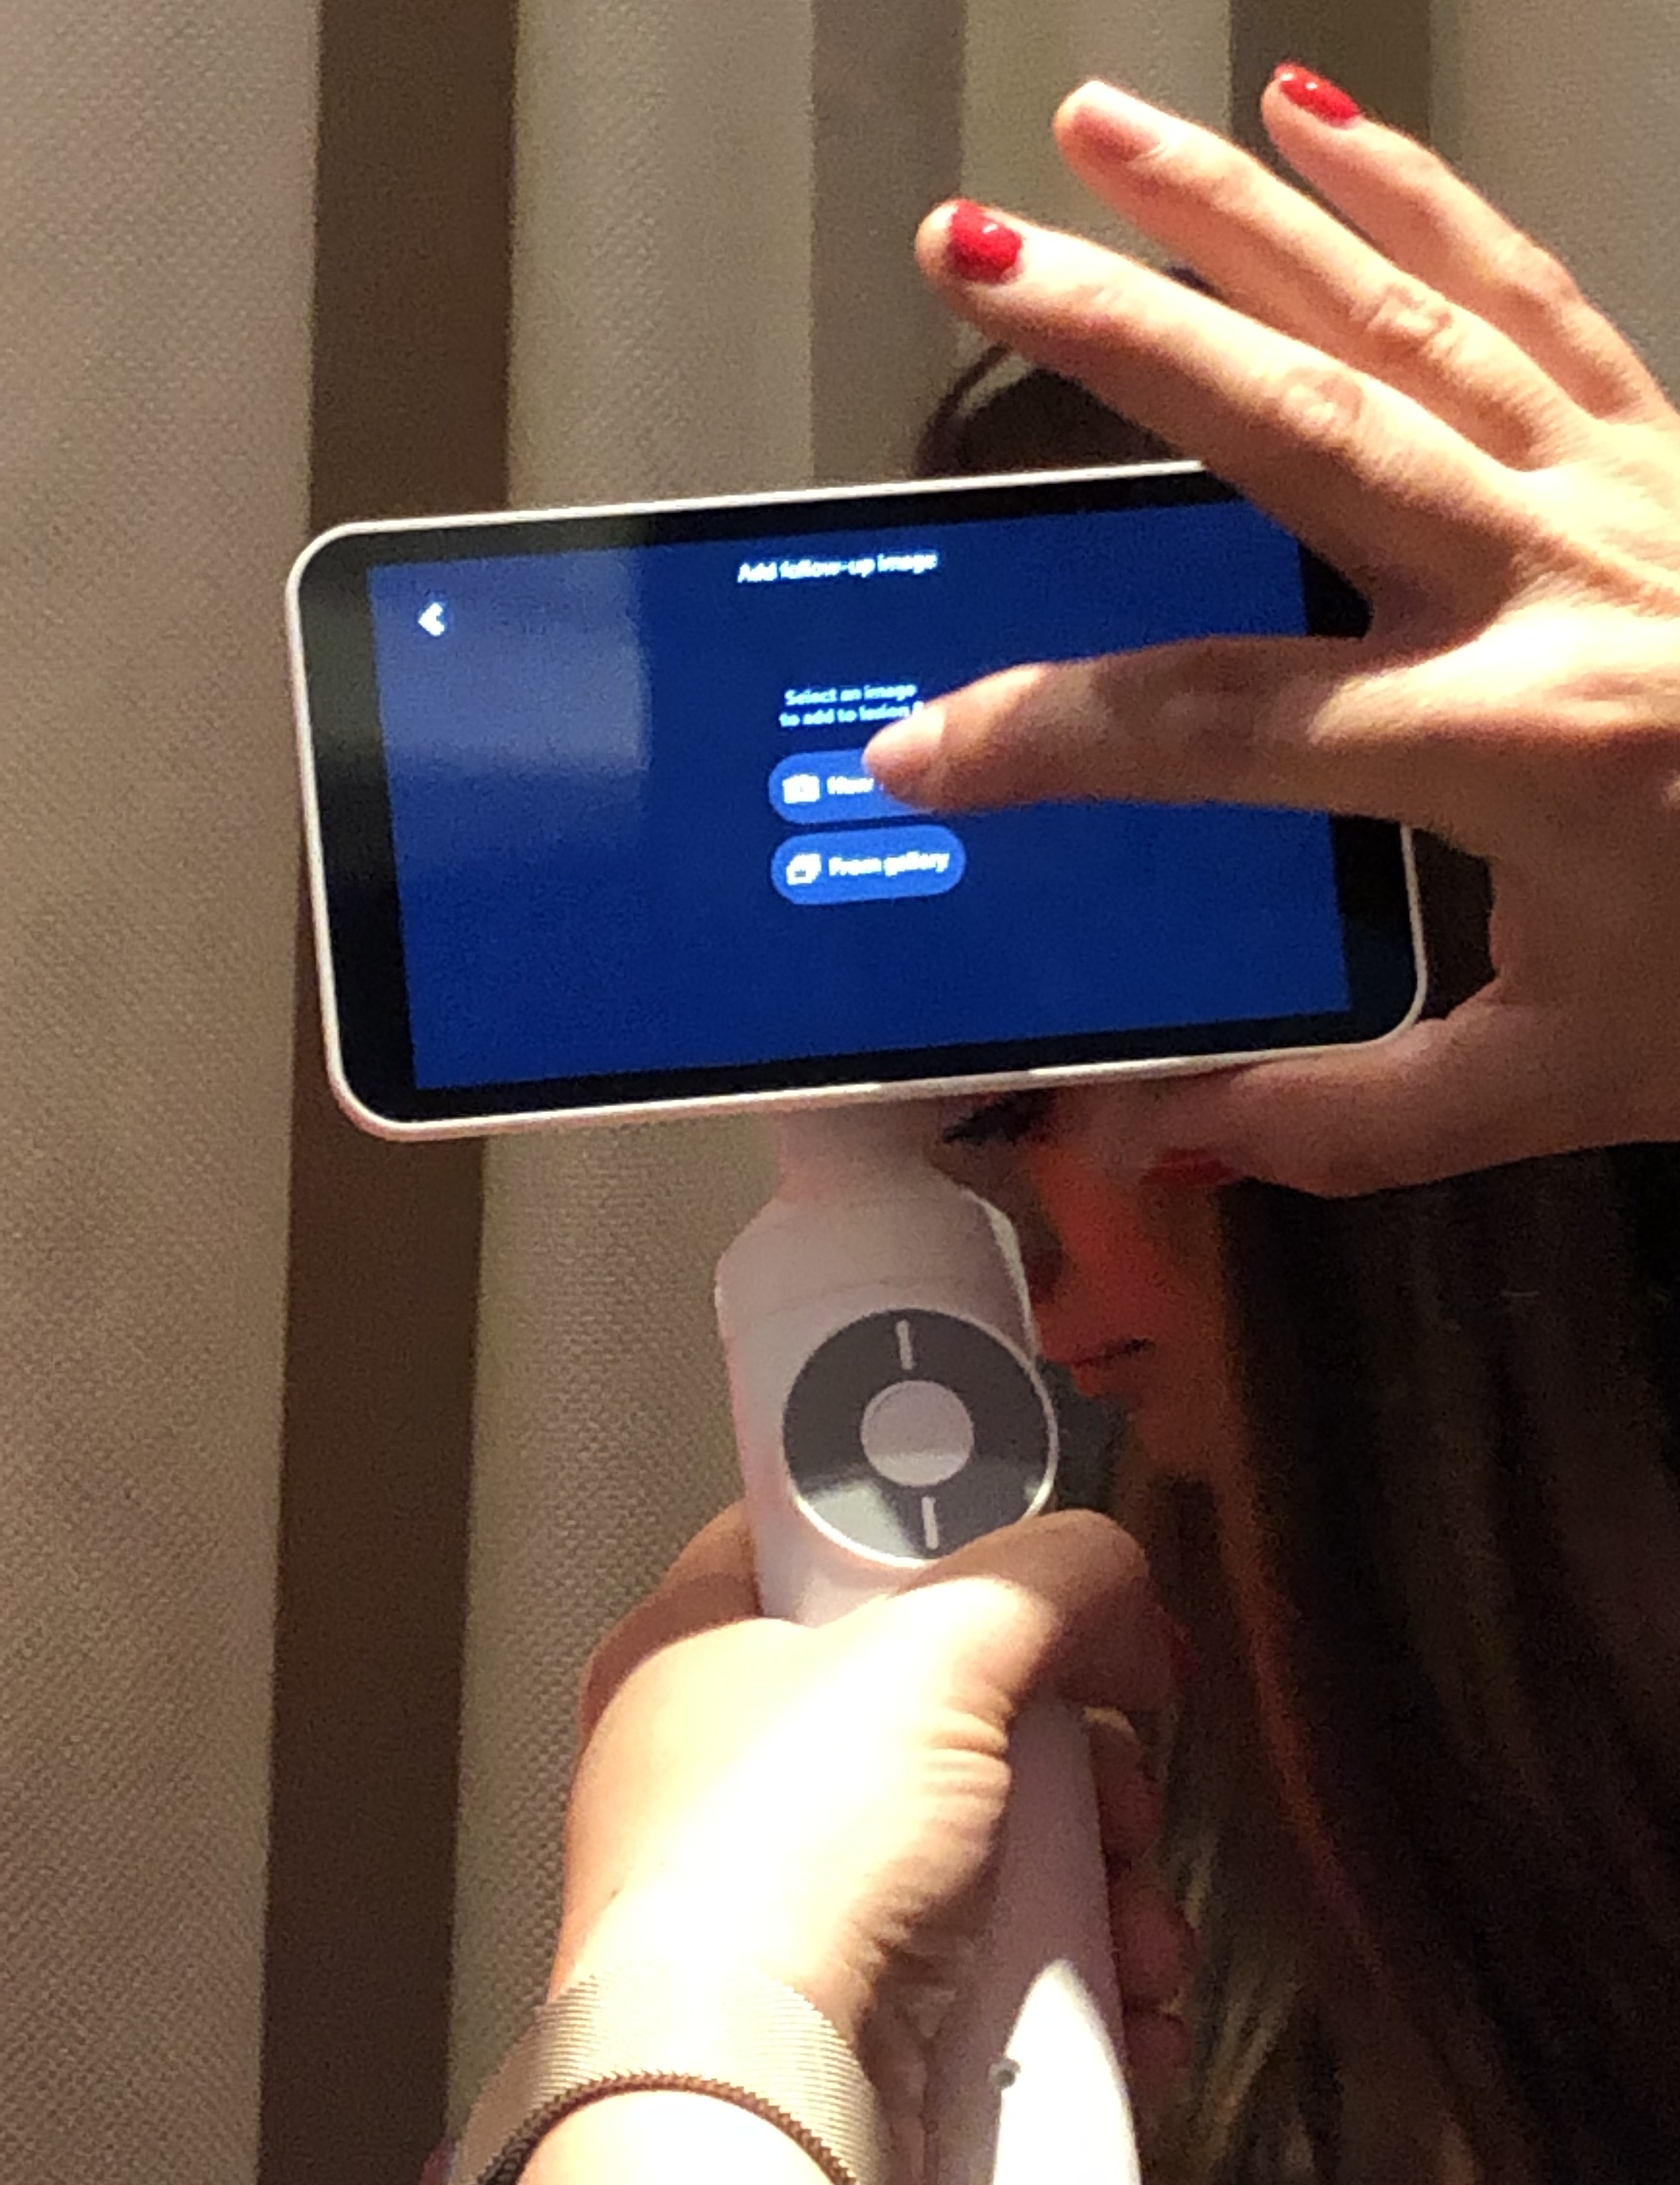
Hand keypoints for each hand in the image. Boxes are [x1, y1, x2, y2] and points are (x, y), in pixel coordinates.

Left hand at [553, 1506, 1191, 2184]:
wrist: (753, 2105)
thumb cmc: (772, 1869)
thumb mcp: (935, 1650)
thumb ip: (1040, 1574)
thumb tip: (1103, 1563)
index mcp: (698, 1648)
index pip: (827, 1541)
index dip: (945, 1540)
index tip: (1035, 1561)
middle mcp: (731, 1773)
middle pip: (946, 1704)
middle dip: (1070, 1747)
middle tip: (1106, 1760)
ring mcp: (794, 1901)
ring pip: (991, 1842)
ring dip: (1098, 1875)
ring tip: (1123, 1903)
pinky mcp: (856, 2012)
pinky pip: (999, 1967)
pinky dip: (1080, 1981)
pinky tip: (1119, 1989)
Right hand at [867, 74, 1679, 1193]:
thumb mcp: (1572, 1084)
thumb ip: (1352, 1118)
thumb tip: (1161, 1136)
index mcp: (1516, 744)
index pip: (1216, 722)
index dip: (1046, 739)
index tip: (918, 754)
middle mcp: (1554, 578)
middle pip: (1294, 423)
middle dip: (1116, 327)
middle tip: (967, 250)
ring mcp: (1619, 485)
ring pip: (1398, 311)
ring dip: (1236, 212)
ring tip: (1099, 127)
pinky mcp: (1665, 440)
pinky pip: (1528, 291)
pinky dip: (1420, 194)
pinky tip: (1320, 117)